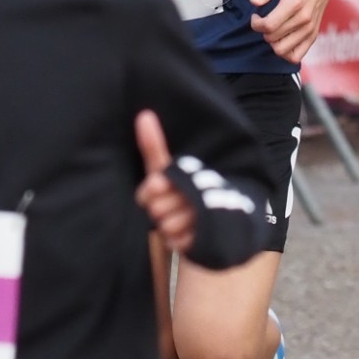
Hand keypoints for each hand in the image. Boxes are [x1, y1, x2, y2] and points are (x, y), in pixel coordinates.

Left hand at [132, 113, 201, 255]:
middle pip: (157, 209)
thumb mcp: (165, 168)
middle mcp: (200, 193)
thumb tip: (144, 115)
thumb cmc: (180, 190)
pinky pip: (177, 243)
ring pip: (167, 226)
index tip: (156, 189)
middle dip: (158, 211)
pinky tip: (187, 233)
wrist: (214, 221)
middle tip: (170, 208)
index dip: (149, 192)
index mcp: (190, 173)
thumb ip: (153, 145)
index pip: (153, 185)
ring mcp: (206, 217)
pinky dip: (178, 241)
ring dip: (168, 227)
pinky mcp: (210, 238)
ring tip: (180, 221)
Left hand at [246, 0, 340, 63]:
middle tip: (264, 20)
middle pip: (273, 38)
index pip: (268, 26)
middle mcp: (304, 19)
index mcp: (294, 3)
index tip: (256, 15)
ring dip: (272, 42)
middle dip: (262, 31)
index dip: (256, 23)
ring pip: (282, 50)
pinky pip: (297, 55)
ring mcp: (310, 29)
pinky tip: (282, 40)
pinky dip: (286, 52)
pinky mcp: (313, 35)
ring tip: (273, 29)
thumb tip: (254, 2)